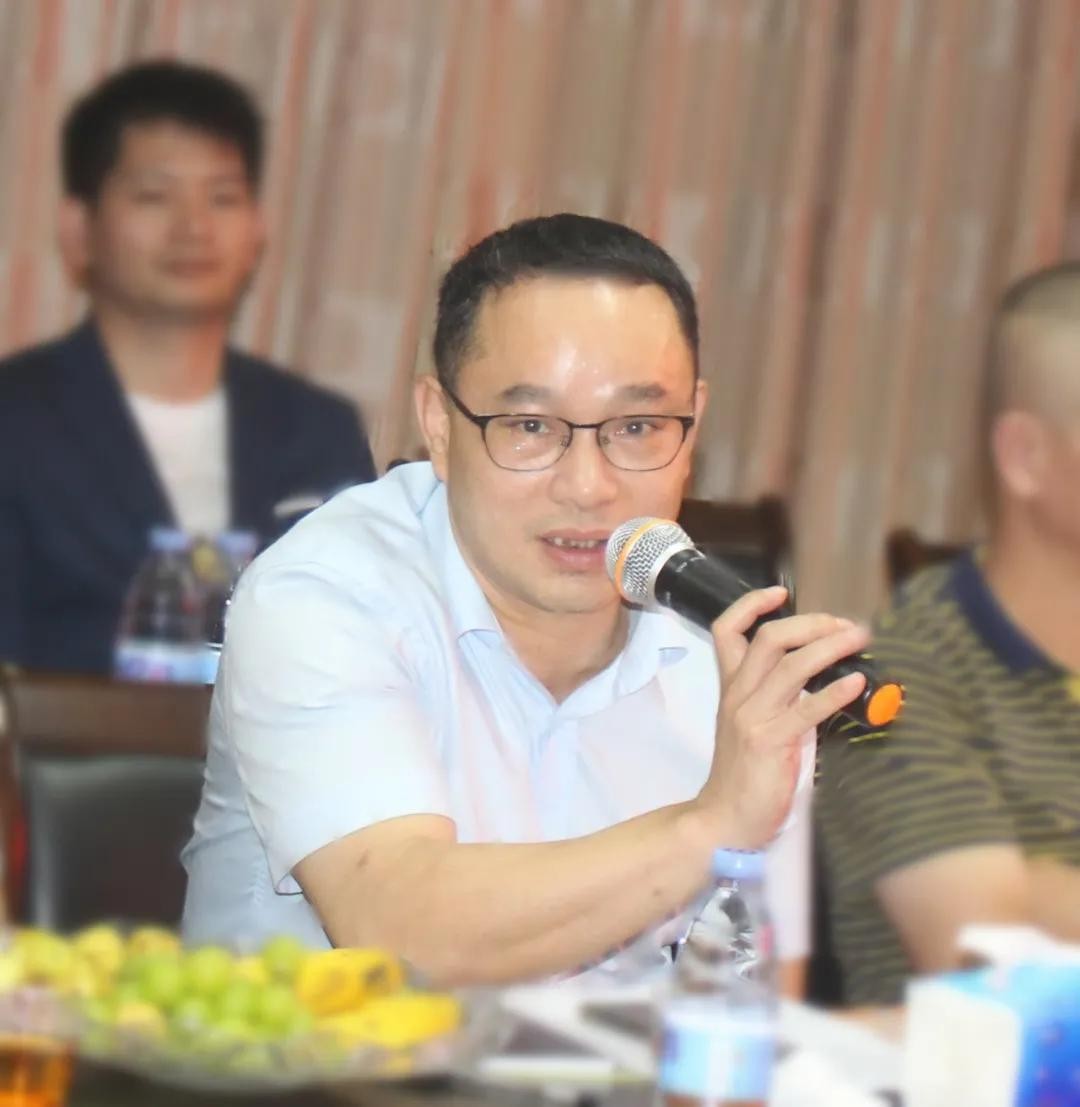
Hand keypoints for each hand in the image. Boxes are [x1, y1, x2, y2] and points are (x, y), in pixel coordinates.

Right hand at [697, 586, 869, 846]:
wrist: (723, 819)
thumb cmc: (743, 775)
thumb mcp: (751, 725)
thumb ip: (776, 698)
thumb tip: (822, 675)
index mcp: (731, 688)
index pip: (726, 630)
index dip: (751, 604)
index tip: (781, 592)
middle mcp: (738, 696)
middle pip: (769, 638)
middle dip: (811, 623)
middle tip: (845, 625)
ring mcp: (752, 718)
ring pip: (790, 665)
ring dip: (829, 646)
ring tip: (859, 639)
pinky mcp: (770, 743)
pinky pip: (805, 710)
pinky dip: (834, 692)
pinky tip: (858, 682)